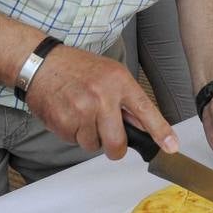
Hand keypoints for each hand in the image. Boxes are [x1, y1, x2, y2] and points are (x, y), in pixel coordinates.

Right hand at [25, 44, 176, 160]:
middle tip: (108, 138)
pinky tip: (68, 114)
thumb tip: (145, 127)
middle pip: (117, 143)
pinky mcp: (63, 122)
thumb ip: (127, 100)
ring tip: (81, 113)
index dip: (160, 131)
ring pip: (93, 145)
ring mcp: (81, 110)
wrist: (41, 64)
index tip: (171, 147)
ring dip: (90, 137)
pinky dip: (73, 133)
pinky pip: (75, 142)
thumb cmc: (78, 68)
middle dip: (115, 148)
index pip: (144, 110)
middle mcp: (101, 96)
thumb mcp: (110, 74)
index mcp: (118, 82)